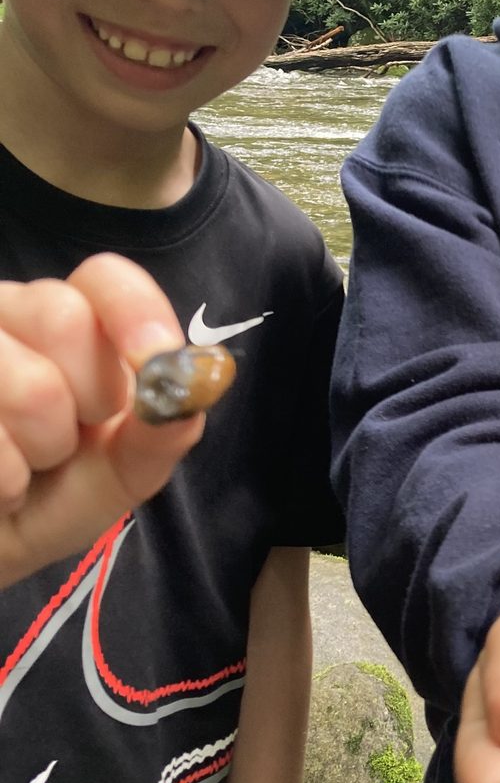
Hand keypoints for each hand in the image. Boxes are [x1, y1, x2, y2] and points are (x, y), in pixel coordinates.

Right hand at [0, 254, 203, 588]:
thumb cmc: (37, 504)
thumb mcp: (114, 478)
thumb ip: (158, 436)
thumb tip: (196, 391)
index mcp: (61, 324)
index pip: (103, 278)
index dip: (137, 314)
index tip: (155, 359)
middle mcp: (0, 317)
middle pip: (63, 317)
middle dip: (82, 403)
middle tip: (59, 444)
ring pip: (26, 384)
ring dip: (32, 453)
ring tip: (14, 471)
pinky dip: (0, 480)